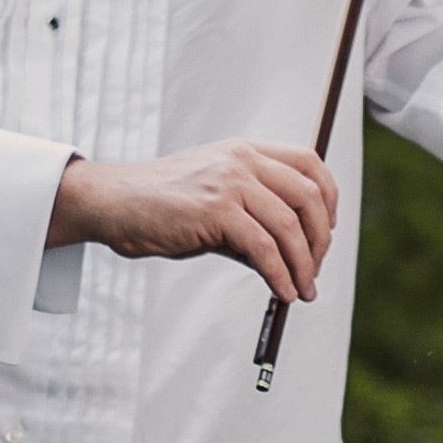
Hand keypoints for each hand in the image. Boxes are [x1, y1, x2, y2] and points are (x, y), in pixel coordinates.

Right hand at [46, 141, 338, 303]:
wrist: (114, 202)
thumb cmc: (162, 205)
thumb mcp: (214, 199)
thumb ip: (252, 219)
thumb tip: (289, 259)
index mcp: (245, 150)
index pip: (309, 163)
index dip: (328, 197)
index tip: (326, 229)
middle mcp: (243, 160)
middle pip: (308, 196)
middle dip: (320, 239)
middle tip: (316, 269)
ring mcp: (230, 182)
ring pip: (289, 226)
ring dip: (303, 265)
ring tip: (303, 291)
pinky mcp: (216, 210)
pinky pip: (263, 248)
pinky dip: (279, 274)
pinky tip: (282, 292)